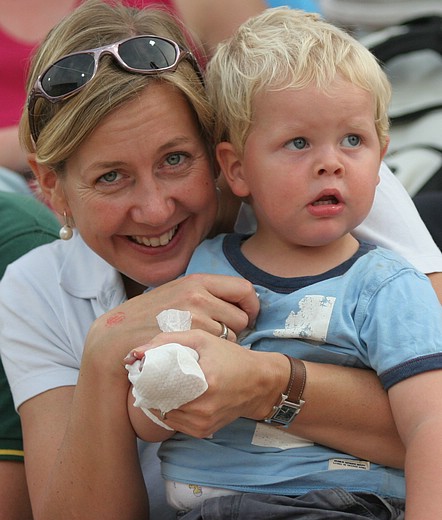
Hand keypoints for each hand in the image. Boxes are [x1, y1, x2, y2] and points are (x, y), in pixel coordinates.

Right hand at [85, 273, 259, 374]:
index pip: (244, 289)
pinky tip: (196, 354)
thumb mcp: (174, 293)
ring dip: (223, 344)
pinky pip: (218, 351)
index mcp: (197, 281)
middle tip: (216, 335)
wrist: (116, 337)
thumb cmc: (147, 317)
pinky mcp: (190, 341)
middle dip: (235, 328)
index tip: (247, 316)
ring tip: (199, 344)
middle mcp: (199, 296)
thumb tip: (235, 298)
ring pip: (232, 337)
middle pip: (242, 317)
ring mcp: (194, 320)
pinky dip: (212, 355)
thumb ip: (202, 293)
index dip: (251, 305)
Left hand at [133, 329, 286, 437]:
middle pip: (159, 402)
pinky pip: (175, 423)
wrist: (259, 383)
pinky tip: (178, 397)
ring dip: (160, 401)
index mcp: (204, 381)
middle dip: (151, 390)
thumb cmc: (230, 357)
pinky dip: (172, 410)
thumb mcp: (202, 339)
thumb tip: (135, 353)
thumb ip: (168, 341)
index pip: (159, 385)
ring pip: (164, 414)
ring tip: (164, 386)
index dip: (146, 378)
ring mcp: (203, 423)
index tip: (142, 369)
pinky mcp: (203, 432)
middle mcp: (203, 408)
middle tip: (150, 377)